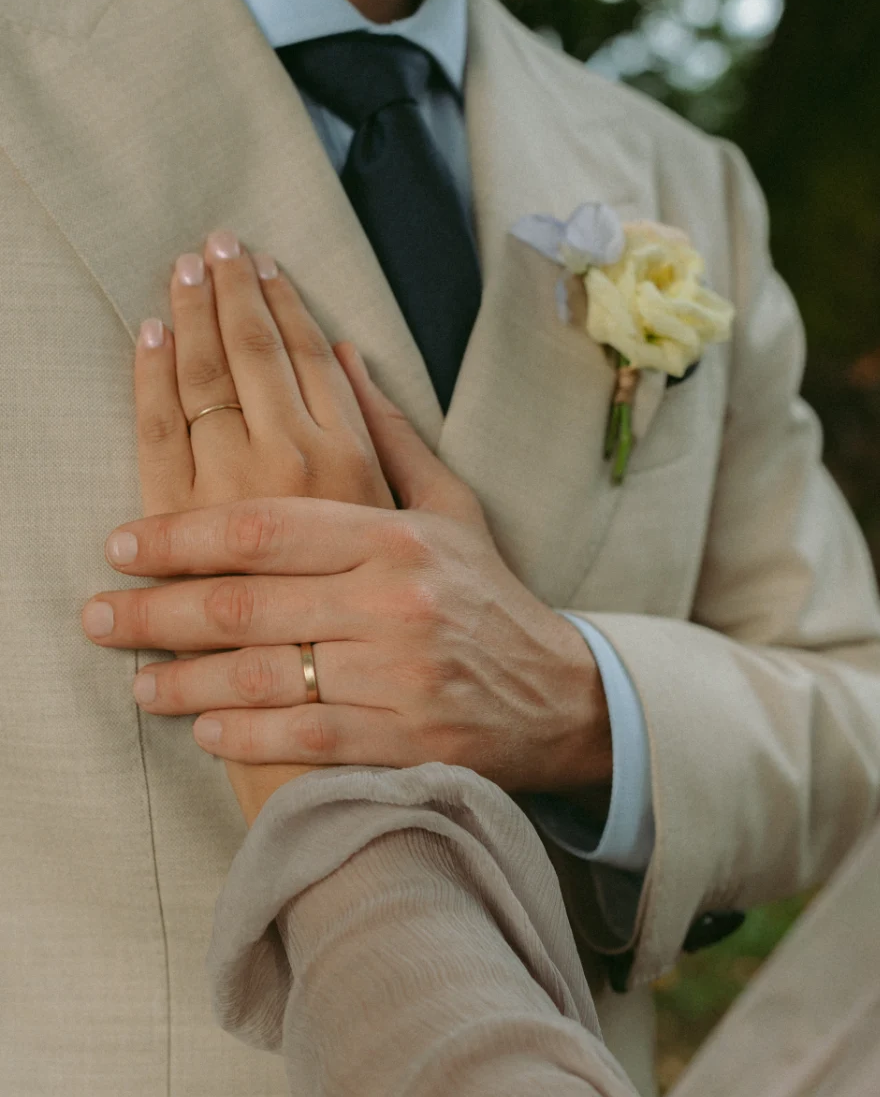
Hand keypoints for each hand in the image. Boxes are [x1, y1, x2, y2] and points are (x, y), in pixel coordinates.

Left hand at [83, 340, 611, 796]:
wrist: (563, 694)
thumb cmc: (491, 597)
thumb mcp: (451, 507)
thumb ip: (386, 434)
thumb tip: (334, 354)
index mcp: (394, 536)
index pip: (264, 528)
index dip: (180, 535)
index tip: (123, 545)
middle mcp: (393, 602)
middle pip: (244, 605)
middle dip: (155, 613)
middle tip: (97, 614)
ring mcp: (399, 676)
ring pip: (264, 678)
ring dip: (185, 683)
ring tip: (136, 683)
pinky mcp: (405, 743)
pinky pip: (304, 741)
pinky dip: (245, 738)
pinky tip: (203, 729)